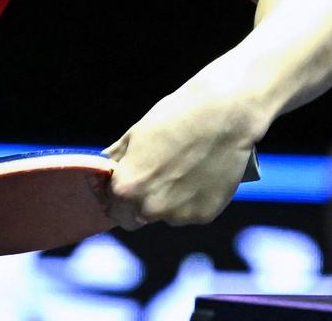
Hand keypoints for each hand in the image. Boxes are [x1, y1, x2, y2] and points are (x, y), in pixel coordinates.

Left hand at [99, 72, 259, 229]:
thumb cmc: (176, 116)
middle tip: (160, 179)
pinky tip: (203, 176)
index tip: (131, 187)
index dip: (120, 198)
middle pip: (139, 217)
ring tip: (187, 172)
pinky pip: (193, 212)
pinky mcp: (205, 215)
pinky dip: (195, 200)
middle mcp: (150, 208)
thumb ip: (119, 155)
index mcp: (127, 188)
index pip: (115, 209)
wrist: (223, 115)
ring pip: (168, 215)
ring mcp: (180, 215)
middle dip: (144, 203)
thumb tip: (108, 164)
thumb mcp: (137, 131)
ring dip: (172, 202)